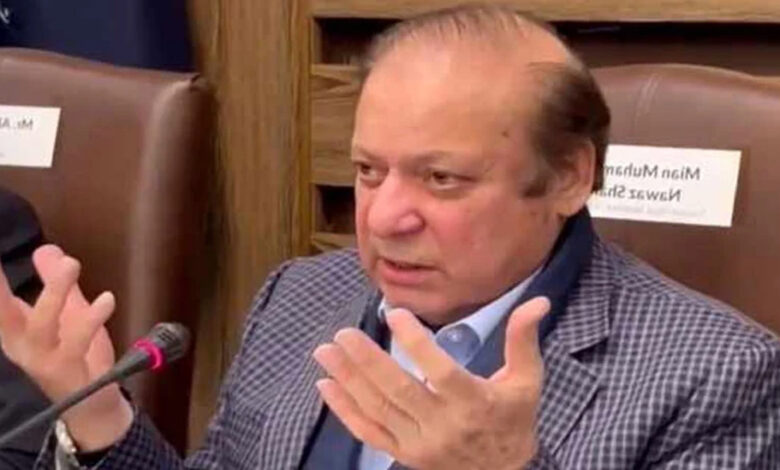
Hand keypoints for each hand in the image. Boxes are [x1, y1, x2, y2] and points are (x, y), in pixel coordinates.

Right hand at [0, 245, 132, 449]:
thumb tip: (45, 248)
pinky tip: (107, 299)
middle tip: (7, 262)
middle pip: (4, 315)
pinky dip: (92, 319)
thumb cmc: (74, 354)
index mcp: (14, 331)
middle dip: (0, 288)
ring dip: (55, 293)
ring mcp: (43, 362)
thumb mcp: (66, 312)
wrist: (91, 403)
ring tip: (71, 264)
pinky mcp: (68, 373)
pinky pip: (78, 344)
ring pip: (42, 326)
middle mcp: (22, 347)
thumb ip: (55, 281)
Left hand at [313, 296, 549, 469]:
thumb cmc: (514, 419)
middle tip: (343, 333)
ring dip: (348, 380)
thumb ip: (523, 340)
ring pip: (379, 410)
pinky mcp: (404, 456)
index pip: (441, 372)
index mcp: (475, 404)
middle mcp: (444, 426)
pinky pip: (369, 434)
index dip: (417, 343)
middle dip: (367, 362)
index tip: (394, 313)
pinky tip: (325, 387)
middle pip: (400, 392)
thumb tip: (536, 300)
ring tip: (325, 351)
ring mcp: (420, 445)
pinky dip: (345, 412)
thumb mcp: (527, 381)